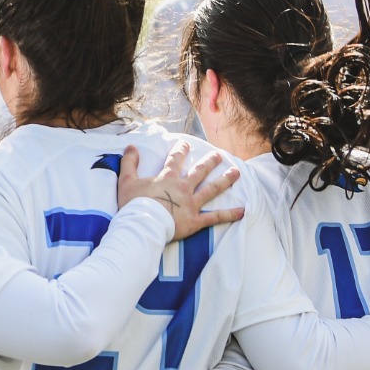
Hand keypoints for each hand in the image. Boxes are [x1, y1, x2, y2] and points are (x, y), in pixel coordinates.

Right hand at [118, 142, 243, 239]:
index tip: (185, 144)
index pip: (176, 159)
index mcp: (168, 178)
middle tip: (218, 155)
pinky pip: (216, 217)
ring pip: (212, 189)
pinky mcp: (196, 221)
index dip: (180, 150)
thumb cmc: (133, 204)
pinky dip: (230, 214)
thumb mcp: (126, 180)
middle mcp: (184, 187)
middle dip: (210, 161)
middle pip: (200, 171)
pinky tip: (243, 211)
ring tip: (236, 172)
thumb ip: (129, 162)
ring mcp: (192, 204)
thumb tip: (131, 146)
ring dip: (225, 180)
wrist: (143, 225)